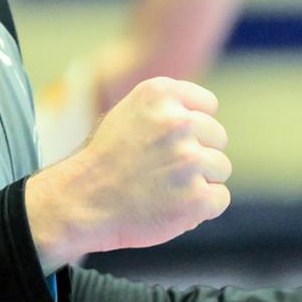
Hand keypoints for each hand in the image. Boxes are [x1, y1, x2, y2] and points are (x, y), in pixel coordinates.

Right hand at [26, 77, 230, 269]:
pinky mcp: (197, 197)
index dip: (191, 127)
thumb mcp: (128, 114)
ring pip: (220, 168)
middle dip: (197, 154)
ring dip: (199, 181)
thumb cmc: (104, 161)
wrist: (80, 203)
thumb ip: (166, 109)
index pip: (208, 106)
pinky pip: (219, 198)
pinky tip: (172, 207)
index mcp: (159, 94)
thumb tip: (205, 115)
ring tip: (165, 189)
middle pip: (217, 137)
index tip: (168, 143)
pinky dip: (201, 208)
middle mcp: (177, 122)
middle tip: (163, 171)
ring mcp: (189, 160)